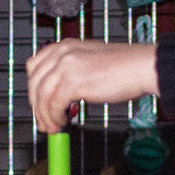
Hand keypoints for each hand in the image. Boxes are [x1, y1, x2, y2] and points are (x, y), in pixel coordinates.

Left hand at [26, 40, 157, 134]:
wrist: (141, 67)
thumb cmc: (123, 68)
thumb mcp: (89, 62)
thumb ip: (71, 71)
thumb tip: (58, 95)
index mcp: (64, 46)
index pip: (34, 66)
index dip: (33, 89)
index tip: (39, 104)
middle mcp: (62, 52)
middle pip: (34, 82)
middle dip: (36, 106)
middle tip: (43, 122)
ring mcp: (66, 66)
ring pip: (42, 95)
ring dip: (45, 116)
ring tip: (54, 128)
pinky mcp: (73, 81)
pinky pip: (54, 104)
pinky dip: (55, 117)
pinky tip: (63, 123)